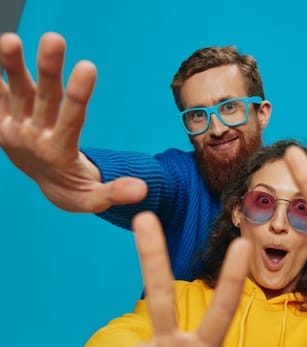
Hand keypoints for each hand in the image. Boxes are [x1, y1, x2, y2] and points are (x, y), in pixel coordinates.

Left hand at [0, 32, 145, 211]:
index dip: (79, 94)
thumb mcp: (95, 198)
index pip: (71, 120)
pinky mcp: (2, 123)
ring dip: (12, 66)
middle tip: (54, 38)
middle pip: (43, 99)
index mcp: (58, 153)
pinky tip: (2, 50)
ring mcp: (15, 129)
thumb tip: (142, 189)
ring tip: (10, 38)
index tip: (89, 67)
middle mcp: (33, 138)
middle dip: (49, 69)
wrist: (48, 189)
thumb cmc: (77, 191)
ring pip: (16, 93)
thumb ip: (115, 192)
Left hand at [131, 211, 250, 346]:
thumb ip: (192, 343)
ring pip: (141, 333)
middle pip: (161, 295)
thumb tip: (156, 335)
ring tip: (152, 323)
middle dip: (152, 255)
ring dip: (145, 336)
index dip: (233, 277)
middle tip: (143, 217)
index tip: (242, 243)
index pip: (223, 309)